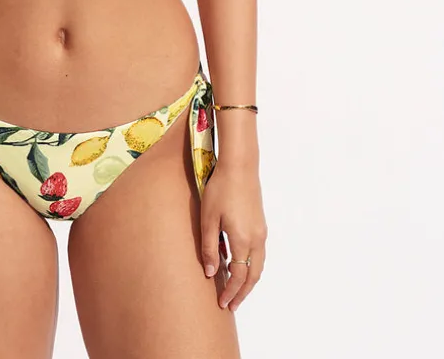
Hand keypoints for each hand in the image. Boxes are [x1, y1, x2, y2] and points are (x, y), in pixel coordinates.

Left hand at [200, 158, 266, 311]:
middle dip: (243, 292)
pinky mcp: (260, 223)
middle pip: (253, 275)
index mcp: (243, 240)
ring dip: (248, 279)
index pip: (239, 276)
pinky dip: (250, 264)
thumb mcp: (208, 218)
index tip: (222, 304)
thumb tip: (211, 273)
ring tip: (235, 288)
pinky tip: (235, 262)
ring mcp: (261, 231)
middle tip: (231, 305)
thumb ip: (209, 247)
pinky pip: (257, 252)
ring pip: (258, 264)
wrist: (240, 165)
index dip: (231, 292)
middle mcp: (256, 239)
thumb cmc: (221, 189)